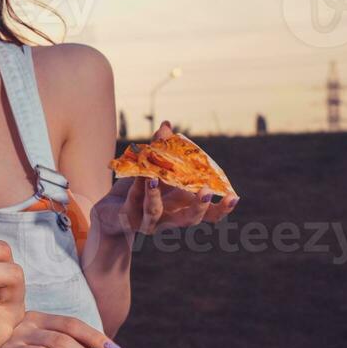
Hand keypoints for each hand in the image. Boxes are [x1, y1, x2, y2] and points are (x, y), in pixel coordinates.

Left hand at [95, 121, 238, 236]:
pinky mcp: (129, 219)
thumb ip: (163, 150)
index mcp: (183, 208)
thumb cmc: (141, 191)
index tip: (234, 197)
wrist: (112, 213)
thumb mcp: (156, 170)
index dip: (222, 208)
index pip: (209, 215)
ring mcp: (149, 221)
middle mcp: (169, 219)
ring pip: (154, 213)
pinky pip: (133, 200)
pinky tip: (140, 174)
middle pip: (189, 219)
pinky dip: (137, 185)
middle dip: (199, 207)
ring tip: (154, 178)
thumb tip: (166, 125)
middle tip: (205, 192)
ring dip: (155, 196)